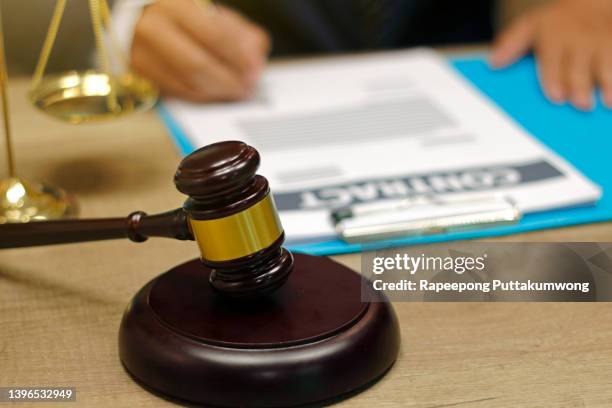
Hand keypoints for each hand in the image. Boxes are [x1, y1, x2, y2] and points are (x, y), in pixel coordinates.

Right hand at [131, 0, 269, 101]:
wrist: (141, 19)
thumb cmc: (184, 16)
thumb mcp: (212, 13)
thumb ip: (239, 33)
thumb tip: (255, 61)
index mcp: (174, 6)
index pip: (213, 35)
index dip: (238, 57)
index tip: (255, 69)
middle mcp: (153, 29)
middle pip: (197, 65)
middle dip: (228, 81)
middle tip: (248, 88)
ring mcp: (143, 54)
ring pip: (188, 83)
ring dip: (219, 93)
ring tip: (237, 92)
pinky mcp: (141, 76)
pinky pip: (179, 94)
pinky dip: (204, 98)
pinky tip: (218, 94)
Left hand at [490, 0, 611, 109]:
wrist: (590, 0)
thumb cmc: (556, 23)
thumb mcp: (530, 26)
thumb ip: (511, 44)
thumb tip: (493, 62)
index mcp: (554, 39)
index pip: (552, 62)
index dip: (554, 80)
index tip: (556, 97)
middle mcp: (579, 42)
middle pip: (579, 68)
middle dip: (580, 86)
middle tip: (581, 105)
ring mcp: (602, 43)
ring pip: (606, 64)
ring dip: (608, 84)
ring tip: (607, 102)